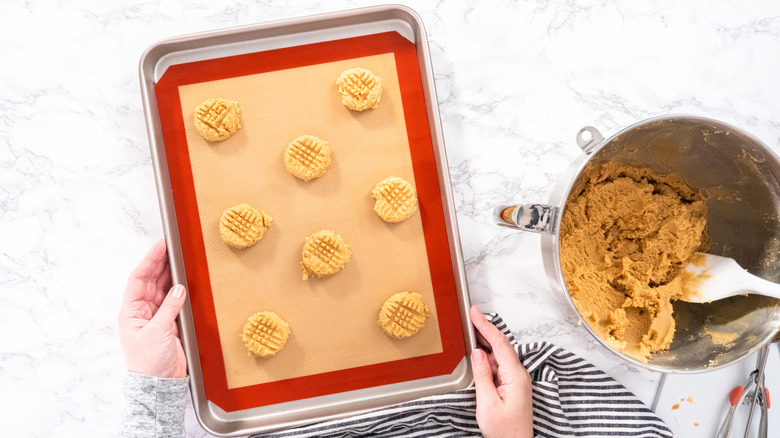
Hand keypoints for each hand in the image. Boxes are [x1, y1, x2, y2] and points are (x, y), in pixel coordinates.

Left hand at [118, 239, 187, 377]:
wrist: (160, 384)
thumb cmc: (149, 362)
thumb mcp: (157, 332)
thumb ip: (169, 308)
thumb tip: (179, 288)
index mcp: (131, 311)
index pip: (139, 278)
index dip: (149, 260)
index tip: (161, 245)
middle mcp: (142, 311)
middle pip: (151, 280)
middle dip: (161, 263)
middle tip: (173, 247)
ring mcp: (156, 316)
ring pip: (164, 288)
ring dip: (171, 275)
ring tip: (180, 259)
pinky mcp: (170, 323)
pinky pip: (174, 300)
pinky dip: (180, 290)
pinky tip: (186, 281)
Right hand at [470, 305, 532, 437]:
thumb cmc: (504, 431)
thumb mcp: (487, 403)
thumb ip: (483, 375)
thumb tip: (477, 353)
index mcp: (515, 376)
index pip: (500, 343)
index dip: (486, 325)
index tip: (475, 313)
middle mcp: (519, 375)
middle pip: (501, 345)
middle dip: (485, 329)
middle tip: (471, 315)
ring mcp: (516, 380)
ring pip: (499, 354)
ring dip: (485, 341)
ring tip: (471, 329)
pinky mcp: (512, 386)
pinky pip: (499, 365)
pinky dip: (487, 355)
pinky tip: (478, 352)